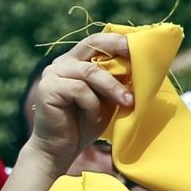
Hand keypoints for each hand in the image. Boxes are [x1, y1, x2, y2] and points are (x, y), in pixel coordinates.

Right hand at [24, 32, 131, 173]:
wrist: (60, 149)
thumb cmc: (85, 123)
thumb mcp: (107, 97)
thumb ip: (116, 79)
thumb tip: (143, 64)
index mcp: (75, 60)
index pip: (98, 41)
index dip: (119, 40)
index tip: (143, 46)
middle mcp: (62, 63)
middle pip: (92, 45)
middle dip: (117, 48)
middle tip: (139, 60)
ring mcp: (52, 74)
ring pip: (90, 71)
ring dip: (112, 87)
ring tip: (128, 101)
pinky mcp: (47, 89)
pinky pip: (79, 90)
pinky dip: (93, 104)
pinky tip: (95, 117)